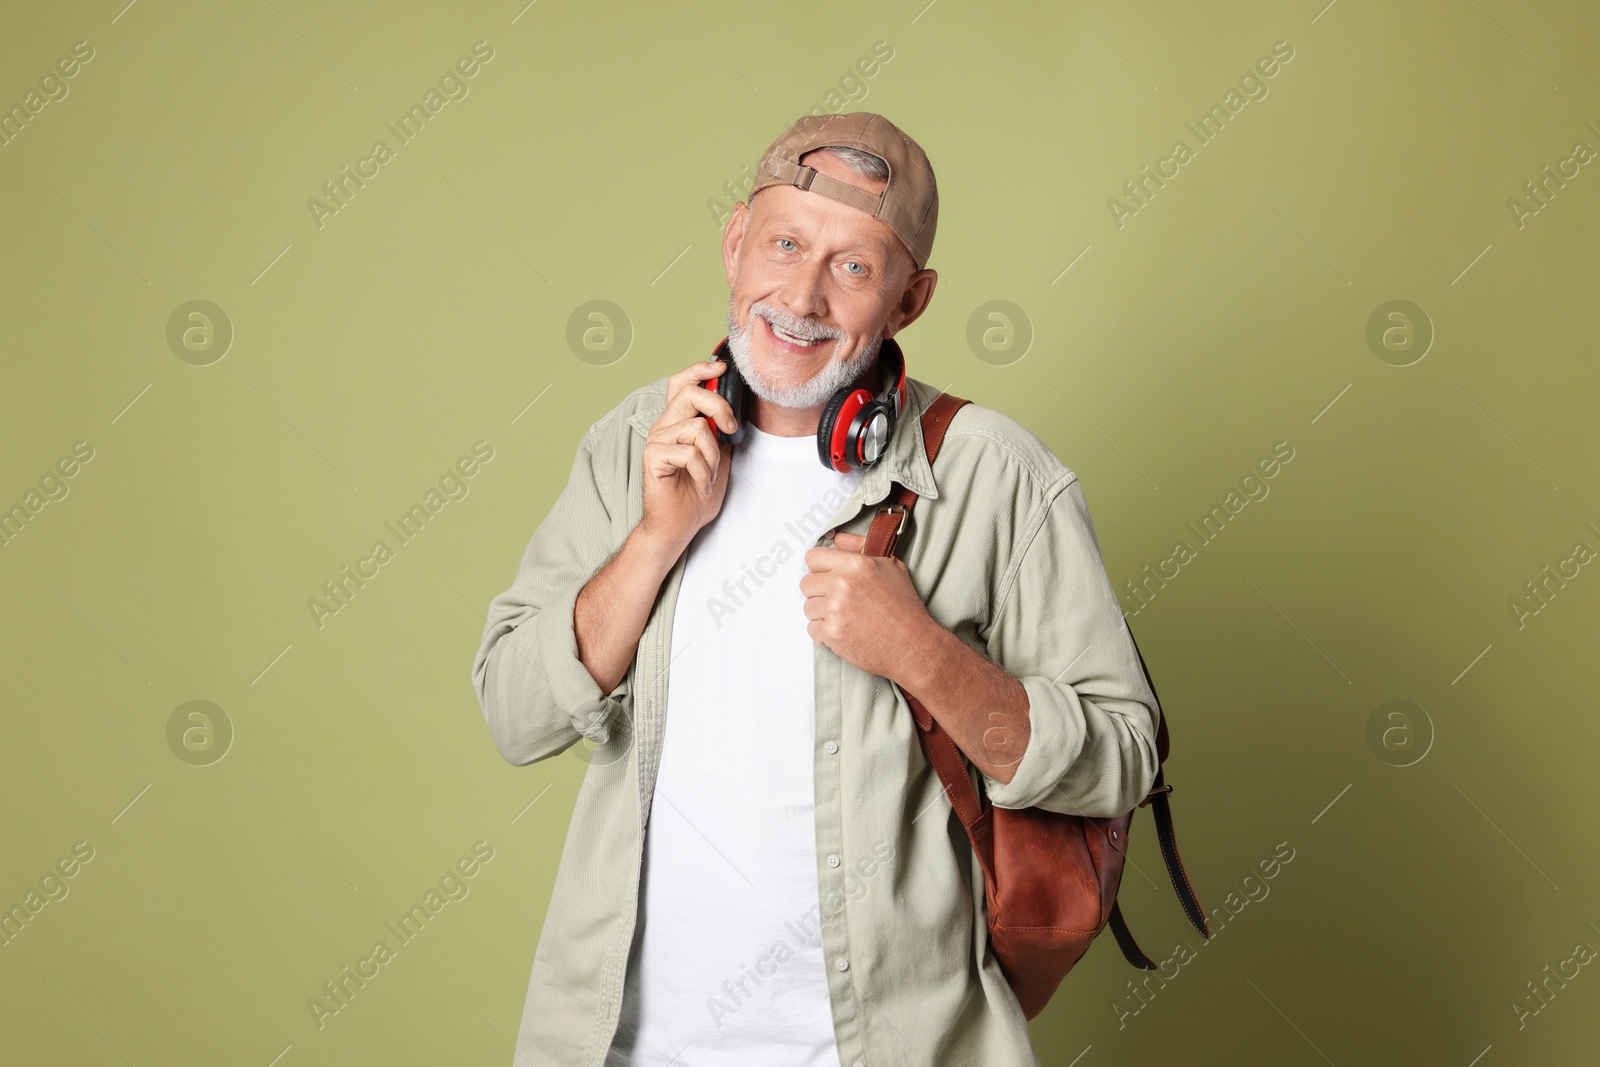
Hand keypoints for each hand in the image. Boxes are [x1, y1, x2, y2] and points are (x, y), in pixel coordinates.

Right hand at [638, 359, 737, 551]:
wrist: (679, 525)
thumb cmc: (696, 492)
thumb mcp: (719, 455)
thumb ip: (722, 431)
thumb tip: (736, 408)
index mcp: (678, 421)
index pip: (682, 383)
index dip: (700, 369)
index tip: (721, 367)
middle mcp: (665, 425)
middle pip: (690, 393)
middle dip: (719, 407)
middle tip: (731, 429)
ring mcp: (657, 440)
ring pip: (696, 427)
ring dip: (713, 455)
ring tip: (710, 473)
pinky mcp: (653, 457)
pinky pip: (688, 452)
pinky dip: (703, 470)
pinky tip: (700, 482)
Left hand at [799, 529, 939, 683]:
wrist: (913, 645)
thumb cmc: (904, 607)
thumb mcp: (891, 566)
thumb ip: (860, 547)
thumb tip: (838, 538)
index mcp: (856, 564)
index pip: (813, 557)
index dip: (819, 568)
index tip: (826, 576)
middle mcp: (843, 584)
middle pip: (806, 583)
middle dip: (819, 592)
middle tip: (838, 600)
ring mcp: (835, 610)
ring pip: (808, 607)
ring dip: (822, 613)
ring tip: (845, 617)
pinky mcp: (832, 634)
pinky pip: (812, 629)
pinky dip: (824, 633)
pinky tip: (844, 630)